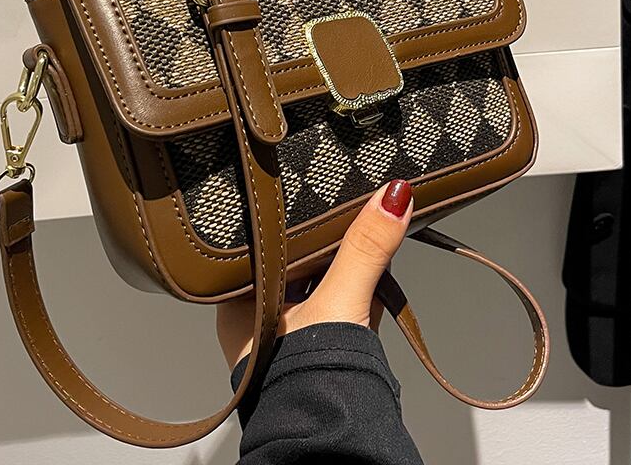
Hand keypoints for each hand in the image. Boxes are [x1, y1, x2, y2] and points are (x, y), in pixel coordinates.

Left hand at [216, 179, 413, 368]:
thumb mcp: (337, 301)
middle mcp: (259, 318)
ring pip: (317, 282)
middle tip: (344, 205)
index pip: (260, 244)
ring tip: (362, 229)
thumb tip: (390, 197)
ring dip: (343, 263)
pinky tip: (374, 271)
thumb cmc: (306, 381)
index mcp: (240, 303)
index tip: (306, 193)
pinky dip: (356, 287)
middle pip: (293, 261)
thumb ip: (364, 249)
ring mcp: (290, 334)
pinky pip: (337, 303)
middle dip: (322, 240)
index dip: (284, 220)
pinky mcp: (319, 346)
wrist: (333, 438)